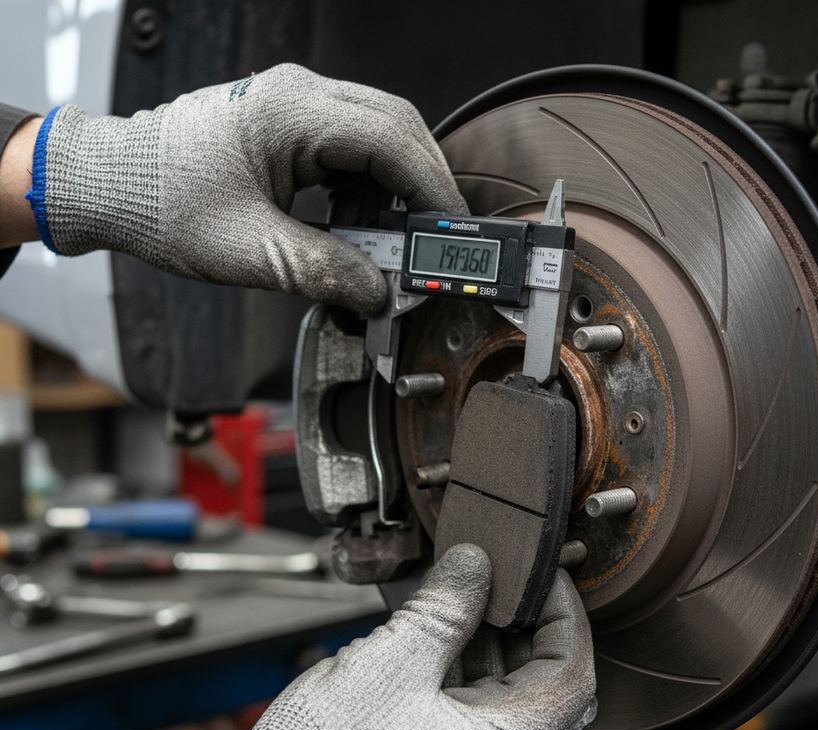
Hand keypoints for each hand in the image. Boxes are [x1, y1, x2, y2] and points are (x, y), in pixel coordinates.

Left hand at [30, 64, 465, 313]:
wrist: (113, 184)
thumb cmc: (162, 204)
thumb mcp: (250, 252)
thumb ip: (324, 273)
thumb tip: (378, 294)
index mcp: (288, 113)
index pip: (391, 141)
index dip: (432, 189)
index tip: (453, 231)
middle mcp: (298, 96)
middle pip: (396, 127)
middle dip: (424, 184)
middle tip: (437, 239)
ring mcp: (294, 105)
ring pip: (378, 133)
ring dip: (398, 185)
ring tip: (401, 239)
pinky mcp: (288, 123)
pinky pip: (351, 145)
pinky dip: (371, 185)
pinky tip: (366, 223)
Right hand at [171, 545, 595, 729]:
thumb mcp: (394, 662)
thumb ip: (446, 607)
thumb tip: (476, 564)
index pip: (570, 674)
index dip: (565, 615)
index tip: (543, 576)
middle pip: (536, 682)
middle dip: (522, 621)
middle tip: (498, 574)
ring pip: (494, 693)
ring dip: (482, 638)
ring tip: (458, 588)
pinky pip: (459, 707)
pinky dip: (453, 663)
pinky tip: (428, 626)